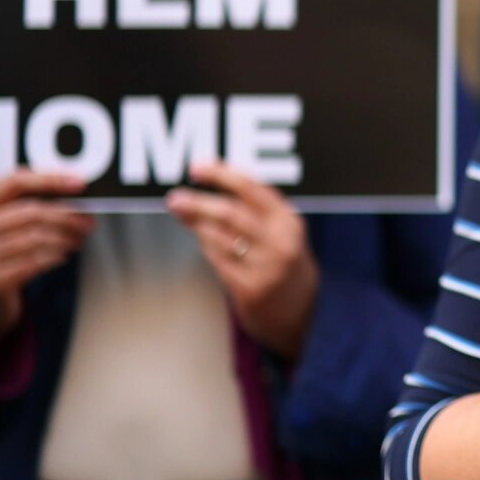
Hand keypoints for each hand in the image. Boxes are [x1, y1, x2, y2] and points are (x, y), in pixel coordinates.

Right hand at [0, 170, 93, 360]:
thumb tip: (72, 185)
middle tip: (88, 221)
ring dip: (65, 237)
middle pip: (32, 212)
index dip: (50, 179)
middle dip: (67, 215)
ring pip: (37, 238)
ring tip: (77, 239)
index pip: (15, 182)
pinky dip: (56, 256)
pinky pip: (36, 262)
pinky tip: (63, 255)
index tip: (81, 182)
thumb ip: (23, 200)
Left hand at [166, 160, 318, 357]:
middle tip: (175, 197)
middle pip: (231, 214)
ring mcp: (265, 268)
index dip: (223, 175)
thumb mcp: (281, 232)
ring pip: (219, 238)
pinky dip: (206, 246)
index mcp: (289, 222)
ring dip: (197, 225)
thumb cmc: (284, 264)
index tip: (197, 167)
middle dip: (199, 203)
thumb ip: (252, 211)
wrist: (304, 313)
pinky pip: (218, 260)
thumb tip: (205, 189)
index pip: (253, 189)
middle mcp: (280, 243)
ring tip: (185, 215)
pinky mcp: (250, 289)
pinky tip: (203, 240)